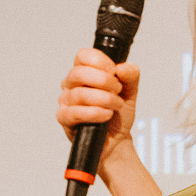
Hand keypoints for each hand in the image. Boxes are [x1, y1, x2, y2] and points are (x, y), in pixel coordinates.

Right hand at [57, 48, 139, 167]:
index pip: (82, 56)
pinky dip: (95, 113)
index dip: (100, 61)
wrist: (116, 140)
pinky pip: (75, 112)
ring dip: (104, 99)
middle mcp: (71, 85)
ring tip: (115, 105)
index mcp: (84, 73)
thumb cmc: (118, 114)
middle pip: (78, 73)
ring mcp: (65, 101)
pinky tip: (106, 115)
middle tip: (117, 90)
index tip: (114, 72)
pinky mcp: (64, 118)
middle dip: (103, 81)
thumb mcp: (130, 91)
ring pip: (79, 94)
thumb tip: (121, 68)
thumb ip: (131, 75)